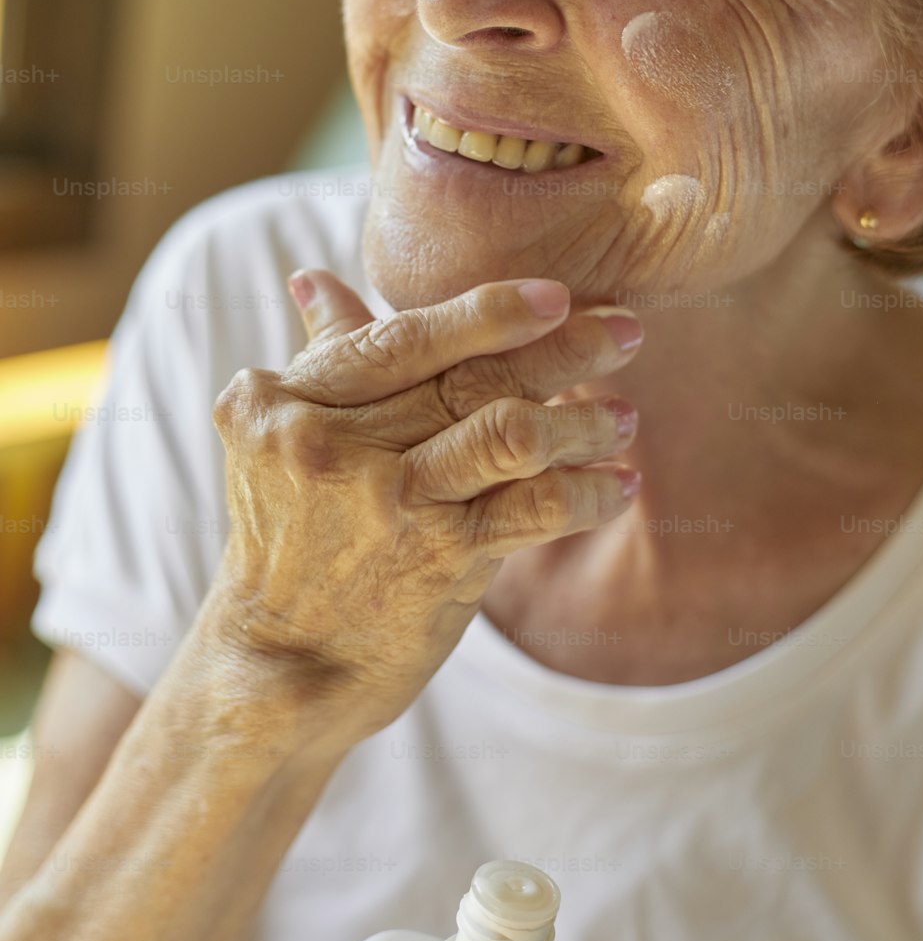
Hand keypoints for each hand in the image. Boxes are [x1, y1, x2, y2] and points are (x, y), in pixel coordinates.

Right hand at [209, 272, 641, 735]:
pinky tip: (618, 486)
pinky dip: (586, 493)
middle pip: (468, 377)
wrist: (277, 666)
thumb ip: (319, 355)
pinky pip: (534, 509)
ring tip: (624, 416)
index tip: (555, 293)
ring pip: (510, 431)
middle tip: (627, 329)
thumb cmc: (289, 538)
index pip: (403, 336)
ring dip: (582, 419)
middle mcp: (330, 442)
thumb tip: (312, 274)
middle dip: (562, 347)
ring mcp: (387, 500)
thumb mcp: (279, 441)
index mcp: (286, 399)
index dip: (485, 311)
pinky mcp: (437, 559)